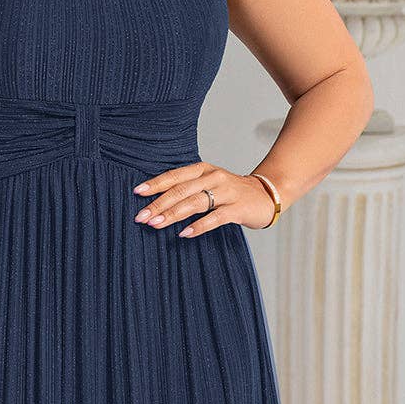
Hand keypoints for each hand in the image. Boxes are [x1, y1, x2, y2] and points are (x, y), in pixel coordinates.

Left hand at [132, 162, 276, 236]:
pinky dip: (199, 226)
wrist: (267, 195)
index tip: (137, 192)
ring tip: (156, 224)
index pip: (174, 175)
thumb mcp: (208, 184)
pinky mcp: (238, 208)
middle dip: (159, 204)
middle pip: (181, 190)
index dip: (155, 184)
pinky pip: (215, 217)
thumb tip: (155, 203)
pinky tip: (184, 234)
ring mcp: (227, 192)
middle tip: (141, 217)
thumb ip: (186, 190)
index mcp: (203, 169)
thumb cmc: (231, 192)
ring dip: (173, 214)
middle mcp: (213, 177)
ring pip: (195, 202)